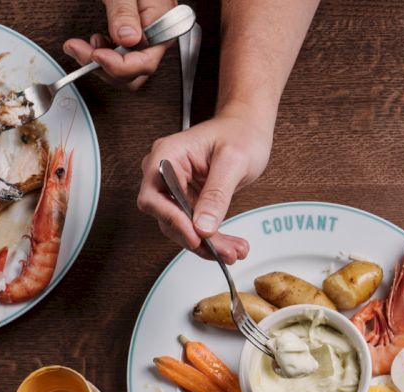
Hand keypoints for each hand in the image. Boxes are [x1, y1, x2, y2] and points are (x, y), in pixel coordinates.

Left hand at [63, 0, 175, 90]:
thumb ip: (125, 11)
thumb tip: (127, 39)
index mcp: (162, 24)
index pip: (145, 62)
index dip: (120, 66)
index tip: (96, 56)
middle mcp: (155, 36)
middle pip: (135, 74)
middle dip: (106, 69)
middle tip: (81, 51)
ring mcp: (144, 37)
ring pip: (125, 71)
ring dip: (100, 65)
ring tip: (81, 47)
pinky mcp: (131, 35)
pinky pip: (120, 58)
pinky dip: (102, 56)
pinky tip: (91, 44)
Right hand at [137, 105, 273, 263]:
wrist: (248, 128)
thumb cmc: (240, 132)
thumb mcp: (232, 161)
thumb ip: (216, 194)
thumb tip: (203, 226)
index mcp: (167, 156)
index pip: (154, 197)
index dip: (172, 220)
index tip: (195, 236)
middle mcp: (167, 173)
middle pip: (167, 218)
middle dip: (196, 239)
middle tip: (223, 252)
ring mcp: (178, 188)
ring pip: (183, 228)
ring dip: (209, 244)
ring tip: (234, 251)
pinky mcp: (190, 201)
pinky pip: (196, 227)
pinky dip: (214, 239)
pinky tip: (231, 246)